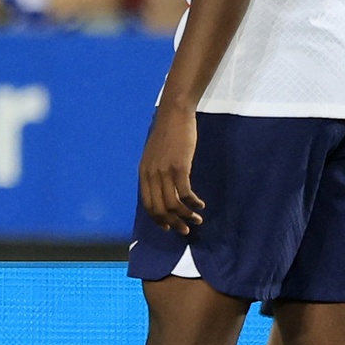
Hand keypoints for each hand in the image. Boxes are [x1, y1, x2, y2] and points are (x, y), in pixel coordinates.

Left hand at [139, 104, 203, 233]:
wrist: (174, 114)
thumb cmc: (167, 134)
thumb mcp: (154, 155)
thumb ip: (156, 172)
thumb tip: (163, 190)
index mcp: (143, 173)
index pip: (147, 205)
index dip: (158, 219)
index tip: (168, 227)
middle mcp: (151, 175)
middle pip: (160, 209)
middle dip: (173, 223)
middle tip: (186, 230)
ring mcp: (165, 171)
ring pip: (173, 204)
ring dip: (186, 216)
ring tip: (197, 220)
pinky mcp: (180, 167)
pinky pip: (185, 193)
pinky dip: (193, 203)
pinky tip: (200, 205)